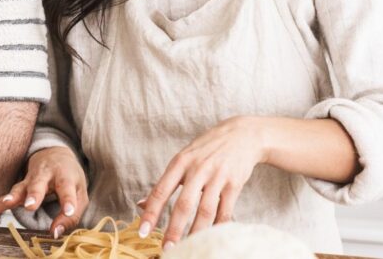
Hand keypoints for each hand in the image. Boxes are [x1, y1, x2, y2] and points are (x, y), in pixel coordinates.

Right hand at [0, 147, 87, 238]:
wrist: (54, 154)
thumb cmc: (70, 179)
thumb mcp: (80, 195)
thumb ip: (72, 216)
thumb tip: (55, 233)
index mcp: (65, 176)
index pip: (67, 188)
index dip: (68, 201)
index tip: (68, 211)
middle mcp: (45, 175)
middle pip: (39, 184)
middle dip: (34, 195)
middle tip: (31, 205)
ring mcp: (30, 180)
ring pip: (20, 188)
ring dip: (12, 196)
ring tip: (6, 204)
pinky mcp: (20, 186)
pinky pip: (9, 195)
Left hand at [137, 116, 267, 247]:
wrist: (242, 134)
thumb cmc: (206, 150)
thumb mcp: (182, 160)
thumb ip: (164, 183)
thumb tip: (140, 204)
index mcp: (179, 162)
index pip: (161, 190)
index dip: (151, 212)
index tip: (142, 231)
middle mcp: (197, 169)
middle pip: (184, 204)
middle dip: (174, 229)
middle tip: (167, 249)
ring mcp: (217, 176)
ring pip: (205, 210)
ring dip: (196, 232)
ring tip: (189, 248)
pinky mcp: (235, 183)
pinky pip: (225, 210)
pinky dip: (219, 227)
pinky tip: (212, 238)